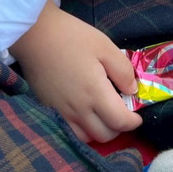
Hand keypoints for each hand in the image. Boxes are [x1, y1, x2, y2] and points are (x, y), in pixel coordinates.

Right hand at [10, 0, 142, 143]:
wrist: (34, 33)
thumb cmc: (71, 36)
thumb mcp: (104, 46)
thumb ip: (122, 70)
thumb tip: (132, 90)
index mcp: (95, 93)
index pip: (120, 122)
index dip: (133, 122)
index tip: (138, 116)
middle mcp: (78, 109)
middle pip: (104, 135)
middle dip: (118, 128)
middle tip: (121, 113)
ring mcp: (60, 112)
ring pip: (86, 138)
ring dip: (99, 131)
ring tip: (102, 115)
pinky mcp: (48, 109)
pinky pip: (68, 131)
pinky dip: (81, 129)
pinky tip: (83, 114)